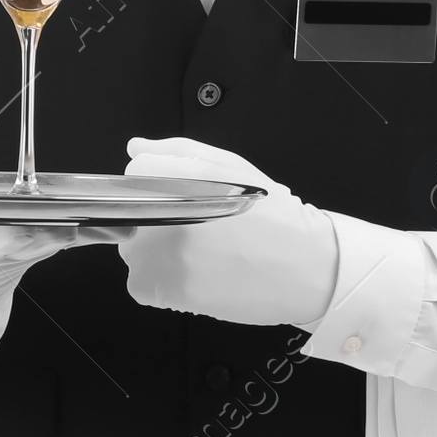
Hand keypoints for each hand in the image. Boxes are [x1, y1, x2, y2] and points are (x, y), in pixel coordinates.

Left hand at [119, 137, 339, 326]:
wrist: (303, 265)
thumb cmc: (272, 215)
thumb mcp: (230, 165)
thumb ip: (176, 151)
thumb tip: (135, 147)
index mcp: (176, 174)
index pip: (136, 172)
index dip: (161, 185)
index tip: (183, 199)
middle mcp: (162, 211)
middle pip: (132, 213)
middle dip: (157, 220)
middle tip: (199, 232)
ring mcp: (158, 252)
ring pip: (135, 251)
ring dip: (157, 255)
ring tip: (202, 257)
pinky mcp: (162, 289)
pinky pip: (141, 285)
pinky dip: (161, 286)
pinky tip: (195, 279)